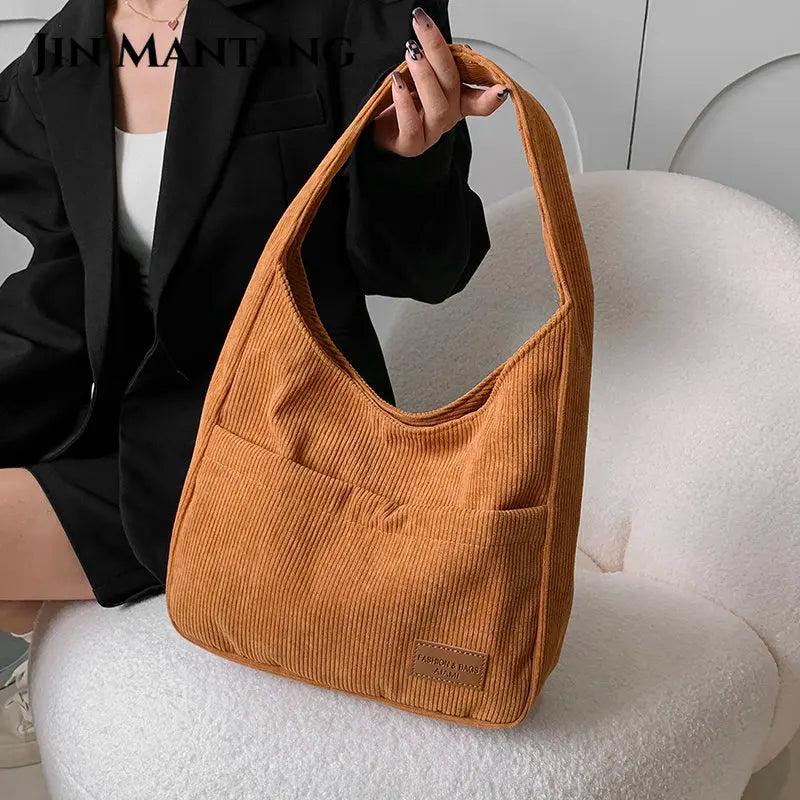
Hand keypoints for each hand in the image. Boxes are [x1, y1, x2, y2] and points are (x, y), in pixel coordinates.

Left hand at [371, 6, 508, 156]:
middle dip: (438, 52)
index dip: (491, 97)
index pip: (479, 100)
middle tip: (423, 26)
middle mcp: (446, 118)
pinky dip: (404, 103)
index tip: (501, 89)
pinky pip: (411, 127)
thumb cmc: (402, 101)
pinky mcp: (410, 145)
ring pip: (437, 107)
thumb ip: (436, 63)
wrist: (377, 130)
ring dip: (424, 76)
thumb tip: (443, 44)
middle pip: (451, 85)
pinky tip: (397, 82)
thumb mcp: (421, 77)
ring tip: (411, 52)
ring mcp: (430, 133)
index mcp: (455, 101)